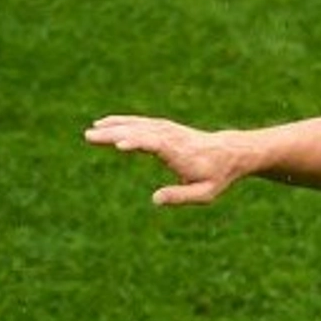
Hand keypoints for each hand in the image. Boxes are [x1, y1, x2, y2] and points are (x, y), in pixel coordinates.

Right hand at [85, 114, 251, 206]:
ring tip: (92, 129)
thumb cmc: (216, 176)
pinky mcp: (164, 127)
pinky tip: (105, 122)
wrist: (230, 153)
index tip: (119, 145)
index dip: (137, 143)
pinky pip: (141, 122)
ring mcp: (167, 129)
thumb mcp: (204, 193)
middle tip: (90, 136)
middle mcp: (171, 137)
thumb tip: (154, 199)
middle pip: (139, 132)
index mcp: (180, 152)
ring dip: (114, 125)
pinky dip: (123, 121)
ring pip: (138, 125)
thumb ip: (180, 196)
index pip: (155, 144)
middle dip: (114, 133)